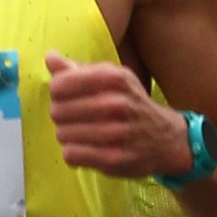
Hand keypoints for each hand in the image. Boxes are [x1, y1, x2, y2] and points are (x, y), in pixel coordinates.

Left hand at [43, 51, 198, 182]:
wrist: (166, 138)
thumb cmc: (131, 104)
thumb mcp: (112, 79)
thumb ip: (78, 69)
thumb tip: (50, 57)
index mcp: (113, 78)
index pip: (59, 85)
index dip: (57, 92)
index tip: (66, 96)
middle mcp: (116, 103)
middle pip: (57, 111)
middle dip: (61, 115)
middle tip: (76, 118)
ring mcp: (115, 133)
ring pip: (62, 134)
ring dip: (67, 135)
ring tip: (82, 133)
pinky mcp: (112, 158)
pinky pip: (71, 154)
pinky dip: (73, 153)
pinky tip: (85, 148)